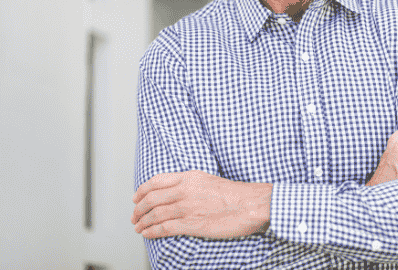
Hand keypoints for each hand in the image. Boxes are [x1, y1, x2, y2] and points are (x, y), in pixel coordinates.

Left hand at [131, 170, 271, 238]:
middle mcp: (185, 190)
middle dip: (138, 209)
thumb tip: (176, 191)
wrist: (250, 204)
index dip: (142, 190)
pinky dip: (151, 231)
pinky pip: (164, 228)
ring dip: (142, 222)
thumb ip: (191, 183)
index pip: (157, 181)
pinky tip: (147, 234)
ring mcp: (187, 207)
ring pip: (155, 214)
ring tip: (138, 227)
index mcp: (190, 177)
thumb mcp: (209, 180)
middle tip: (134, 215)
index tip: (136, 198)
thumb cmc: (234, 194)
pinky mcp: (191, 224)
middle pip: (151, 198)